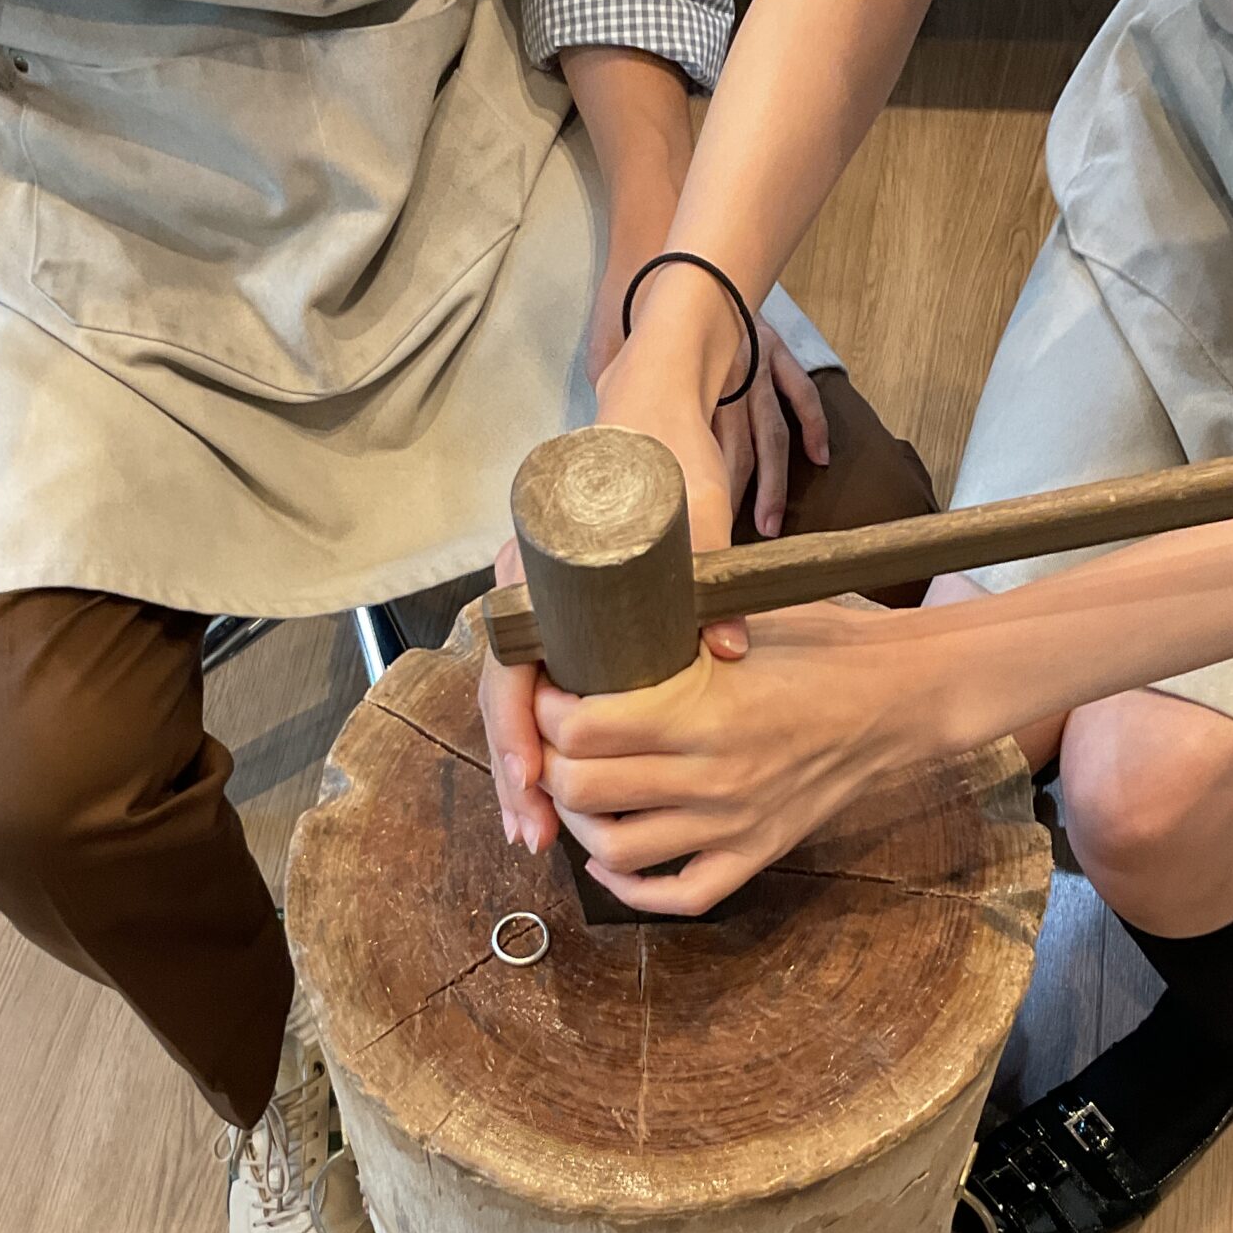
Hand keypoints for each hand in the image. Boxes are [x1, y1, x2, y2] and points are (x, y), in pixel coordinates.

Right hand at [486, 284, 778, 855]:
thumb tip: (728, 650)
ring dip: (531, 765)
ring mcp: (541, 602)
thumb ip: (711, 568)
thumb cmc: (664, 443)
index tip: (537, 783)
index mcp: (536, 563)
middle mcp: (525, 587)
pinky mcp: (566, 612)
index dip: (518, 732)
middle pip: (504, 696)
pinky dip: (551, 735)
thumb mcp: (694, 501)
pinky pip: (546, 684)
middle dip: (518, 772)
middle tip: (536, 838)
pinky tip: (564, 783)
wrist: (655, 394)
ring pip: (520, 698)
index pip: (507, 664)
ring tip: (544, 831)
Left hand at [533, 600, 912, 914]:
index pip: (583, 728)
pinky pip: (677, 896)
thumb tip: (589, 640)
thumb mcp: (742, 625)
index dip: (546, 710)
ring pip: (615, 850)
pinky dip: (629, 887)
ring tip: (575, 790)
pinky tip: (608, 860)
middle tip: (549, 740)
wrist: (897, 697)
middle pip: (584, 789)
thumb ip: (669, 641)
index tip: (547, 691)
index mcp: (704, 709)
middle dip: (549, 764)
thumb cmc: (820, 647)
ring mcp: (734, 824)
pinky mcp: (755, 855)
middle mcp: (714, 776)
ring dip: (577, 824)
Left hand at [595, 297, 828, 542]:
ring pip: (767, 435)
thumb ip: (610, 407)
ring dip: (772, 483)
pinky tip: (819, 459)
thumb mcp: (609, 362)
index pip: (690, 456)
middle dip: (731, 503)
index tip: (691, 535)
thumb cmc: (635, 316)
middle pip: (730, 455)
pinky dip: (814, 426)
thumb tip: (597, 449)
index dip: (692, 498)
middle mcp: (720, 381)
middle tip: (730, 544)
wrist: (668, 260)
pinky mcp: (772, 350)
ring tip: (770, 525)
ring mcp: (752, 366)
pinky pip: (798, 393)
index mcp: (678, 388)